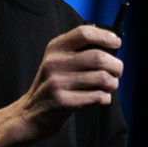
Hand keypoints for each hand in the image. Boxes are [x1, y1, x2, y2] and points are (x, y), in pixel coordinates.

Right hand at [18, 25, 122, 139]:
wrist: (30, 113)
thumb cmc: (52, 85)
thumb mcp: (58, 61)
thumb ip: (78, 51)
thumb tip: (111, 47)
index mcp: (55, 47)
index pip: (84, 33)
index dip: (105, 36)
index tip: (117, 43)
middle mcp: (54, 62)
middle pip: (98, 57)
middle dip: (116, 65)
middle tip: (118, 71)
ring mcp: (57, 82)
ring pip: (101, 77)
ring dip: (113, 83)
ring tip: (111, 86)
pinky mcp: (62, 101)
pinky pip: (96, 96)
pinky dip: (105, 97)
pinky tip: (102, 98)